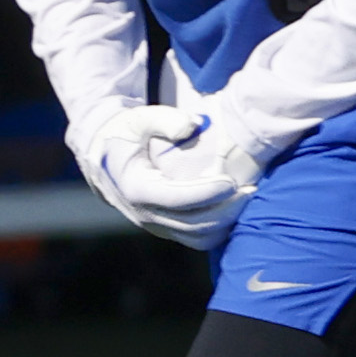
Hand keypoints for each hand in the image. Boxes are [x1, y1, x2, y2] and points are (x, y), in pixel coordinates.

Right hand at [76, 101, 251, 250]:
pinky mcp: (164, 228)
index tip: (232, 182)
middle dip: (227, 210)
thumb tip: (192, 126)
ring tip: (248, 198)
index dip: (206, 194)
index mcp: (136, 187)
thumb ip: (165, 119)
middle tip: (252, 190)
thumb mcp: (139, 118)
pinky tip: (235, 207)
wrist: (103, 157)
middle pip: (193, 224)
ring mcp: (154, 224)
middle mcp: (143, 213)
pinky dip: (218, 228)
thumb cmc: (126, 134)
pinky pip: (195, 237)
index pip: (176, 198)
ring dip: (226, 223)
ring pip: (197, 237)